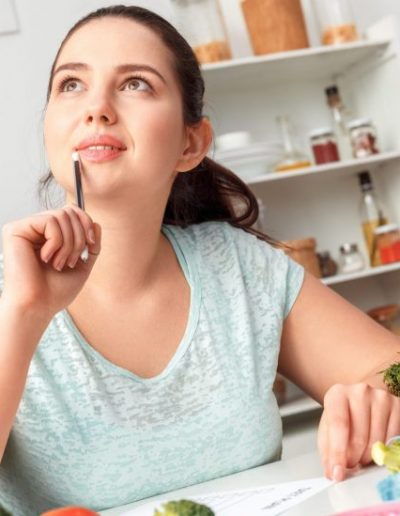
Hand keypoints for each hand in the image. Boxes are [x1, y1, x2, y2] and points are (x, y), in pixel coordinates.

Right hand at [1, 205, 100, 319]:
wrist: (38, 306)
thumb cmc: (56, 291)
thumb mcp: (82, 265)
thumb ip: (90, 244)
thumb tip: (96, 223)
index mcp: (48, 235)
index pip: (72, 212)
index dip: (87, 224)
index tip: (91, 245)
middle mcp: (35, 228)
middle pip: (69, 211)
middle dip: (79, 236)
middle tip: (72, 261)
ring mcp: (25, 228)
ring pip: (61, 215)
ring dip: (69, 243)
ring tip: (60, 264)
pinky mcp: (15, 230)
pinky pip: (49, 221)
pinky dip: (56, 242)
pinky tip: (47, 259)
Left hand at [317, 382, 399, 481]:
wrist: (361, 399)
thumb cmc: (343, 415)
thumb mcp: (328, 428)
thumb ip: (328, 450)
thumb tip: (333, 472)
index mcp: (337, 394)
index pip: (339, 425)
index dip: (338, 452)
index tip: (337, 472)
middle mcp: (360, 392)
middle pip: (360, 436)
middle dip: (353, 458)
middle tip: (350, 464)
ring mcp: (381, 398)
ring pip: (377, 441)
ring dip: (368, 457)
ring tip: (361, 454)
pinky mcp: (397, 406)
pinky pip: (393, 440)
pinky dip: (383, 452)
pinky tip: (374, 449)